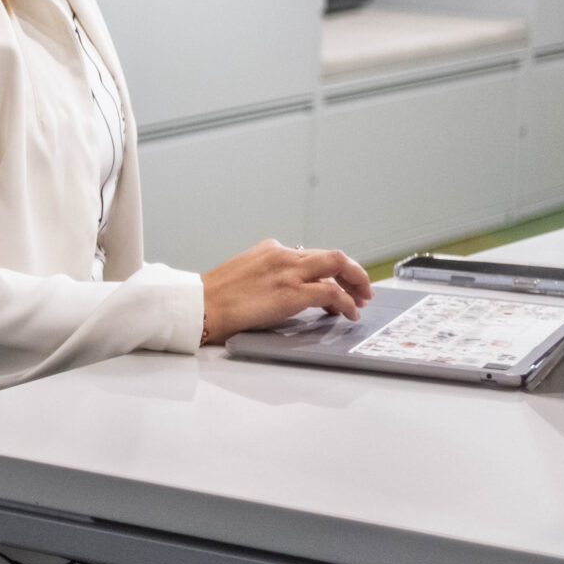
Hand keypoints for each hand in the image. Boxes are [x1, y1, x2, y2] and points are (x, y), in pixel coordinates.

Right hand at [200, 240, 371, 344]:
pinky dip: (346, 302)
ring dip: (357, 283)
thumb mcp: (243, 274)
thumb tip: (282, 290)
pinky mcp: (293, 292)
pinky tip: (349, 313)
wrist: (200, 306)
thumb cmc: (214, 298)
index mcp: (270, 249)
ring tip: (362, 300)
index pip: (311, 255)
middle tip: (362, 289)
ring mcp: (289, 272)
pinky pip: (332, 292)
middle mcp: (283, 255)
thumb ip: (267, 275)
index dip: (330, 270)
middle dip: (353, 272)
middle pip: (332, 256)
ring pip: (338, 266)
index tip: (336, 282)